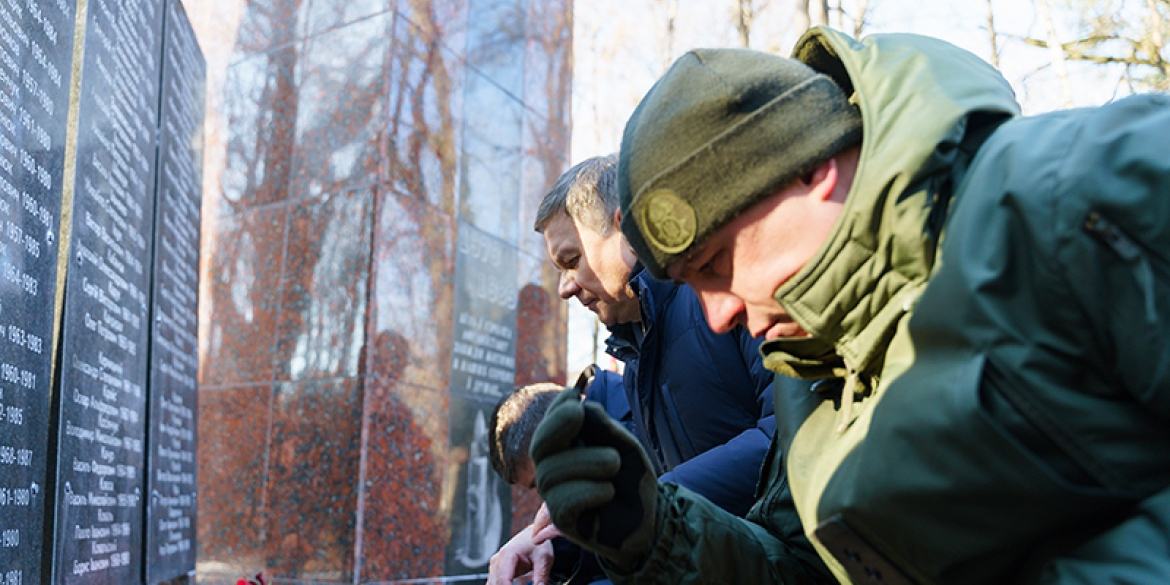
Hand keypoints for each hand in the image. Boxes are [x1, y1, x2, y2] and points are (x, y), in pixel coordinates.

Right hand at [488, 525, 554, 584]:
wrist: (534, 535)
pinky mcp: (497, 570)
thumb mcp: (544, 558)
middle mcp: (498, 560)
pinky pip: (495, 583)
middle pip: (495, 583)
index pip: (503, 580)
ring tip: (520, 584)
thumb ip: (541, 575)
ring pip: (492, 583)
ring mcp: (495, 565)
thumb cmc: (537, 544)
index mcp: (507, 554)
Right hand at [530, 387, 658, 572]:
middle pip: (540, 445)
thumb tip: (582, 405)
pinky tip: (608, 491)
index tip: (572, 394)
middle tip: (578, 412)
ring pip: (552, 471)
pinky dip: (591, 490)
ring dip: (589, 460)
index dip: (556, 408)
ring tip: (615, 463)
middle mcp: (554, 469)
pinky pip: (564, 500)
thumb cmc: (632, 479)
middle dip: (556, 424)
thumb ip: (604, 428)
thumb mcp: (625, 446)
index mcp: (566, 448)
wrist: (648, 518)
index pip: (550, 425)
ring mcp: (554, 495)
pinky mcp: (562, 520)